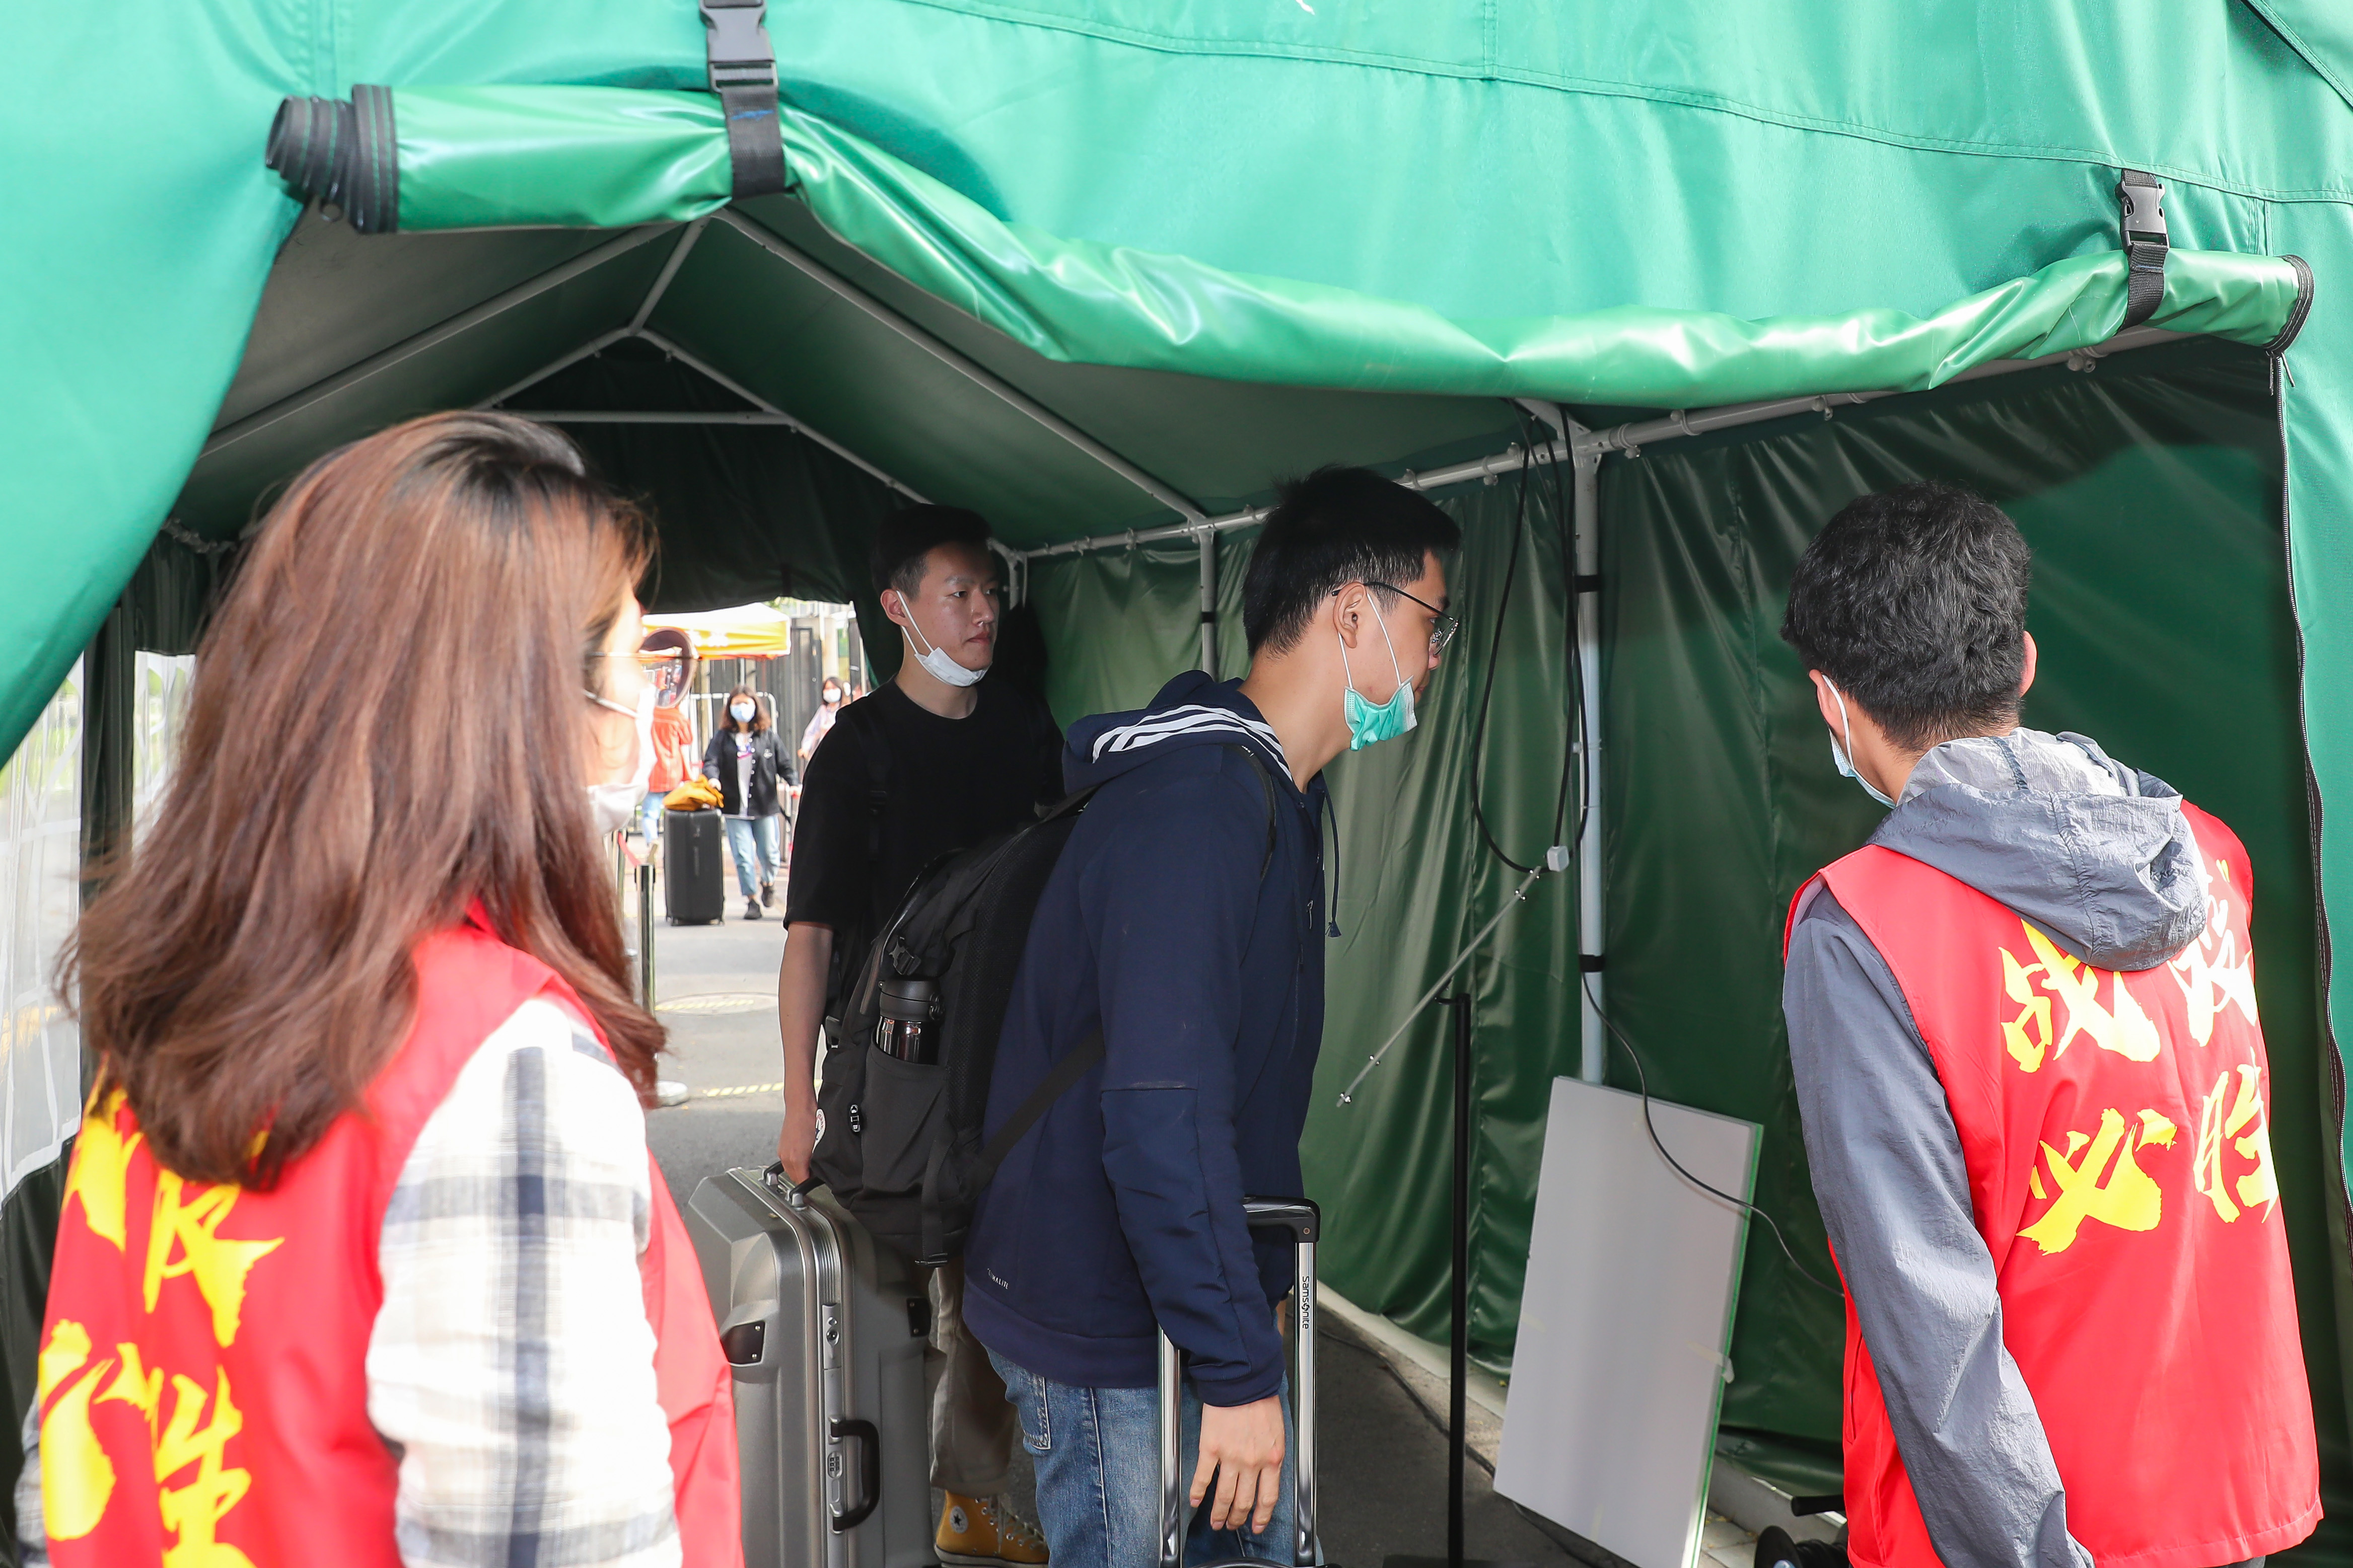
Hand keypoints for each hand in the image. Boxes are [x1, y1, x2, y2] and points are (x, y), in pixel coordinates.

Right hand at [777, 1096, 818, 1181]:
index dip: (810, 1183)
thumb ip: (816, 1161)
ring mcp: (782, 1153)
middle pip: (795, 1178)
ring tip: (810, 1163)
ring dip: (799, 1170)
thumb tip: (817, 1171)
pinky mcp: (781, 1147)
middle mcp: (786, 1158)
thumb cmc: (810, 1121)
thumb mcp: (818, 1145)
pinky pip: (787, 1162)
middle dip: (804, 1177)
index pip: (802, 1181)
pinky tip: (803, 1155)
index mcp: (796, 1159)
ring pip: (790, 1170)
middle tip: (815, 1172)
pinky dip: (794, 1162)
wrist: (800, 1107)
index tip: (816, 1181)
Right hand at [1191, 1395, 1284, 1534]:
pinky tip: (1195, 1501)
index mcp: (1272, 1458)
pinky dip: (1198, 1492)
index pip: (1268, 1497)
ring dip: (1219, 1513)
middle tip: (1231, 1526)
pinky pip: (1203, 1477)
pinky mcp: (1211, 1448)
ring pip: (1224, 1495)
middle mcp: (1252, 1462)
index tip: (1256, 1525)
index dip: (1261, 1516)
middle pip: (1244, 1501)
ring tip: (1215, 1521)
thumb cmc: (1261, 1399)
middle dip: (1237, 1518)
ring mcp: (1231, 1457)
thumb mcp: (1277, 1432)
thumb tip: (1267, 1473)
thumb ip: (1272, 1455)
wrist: (1243, 1380)